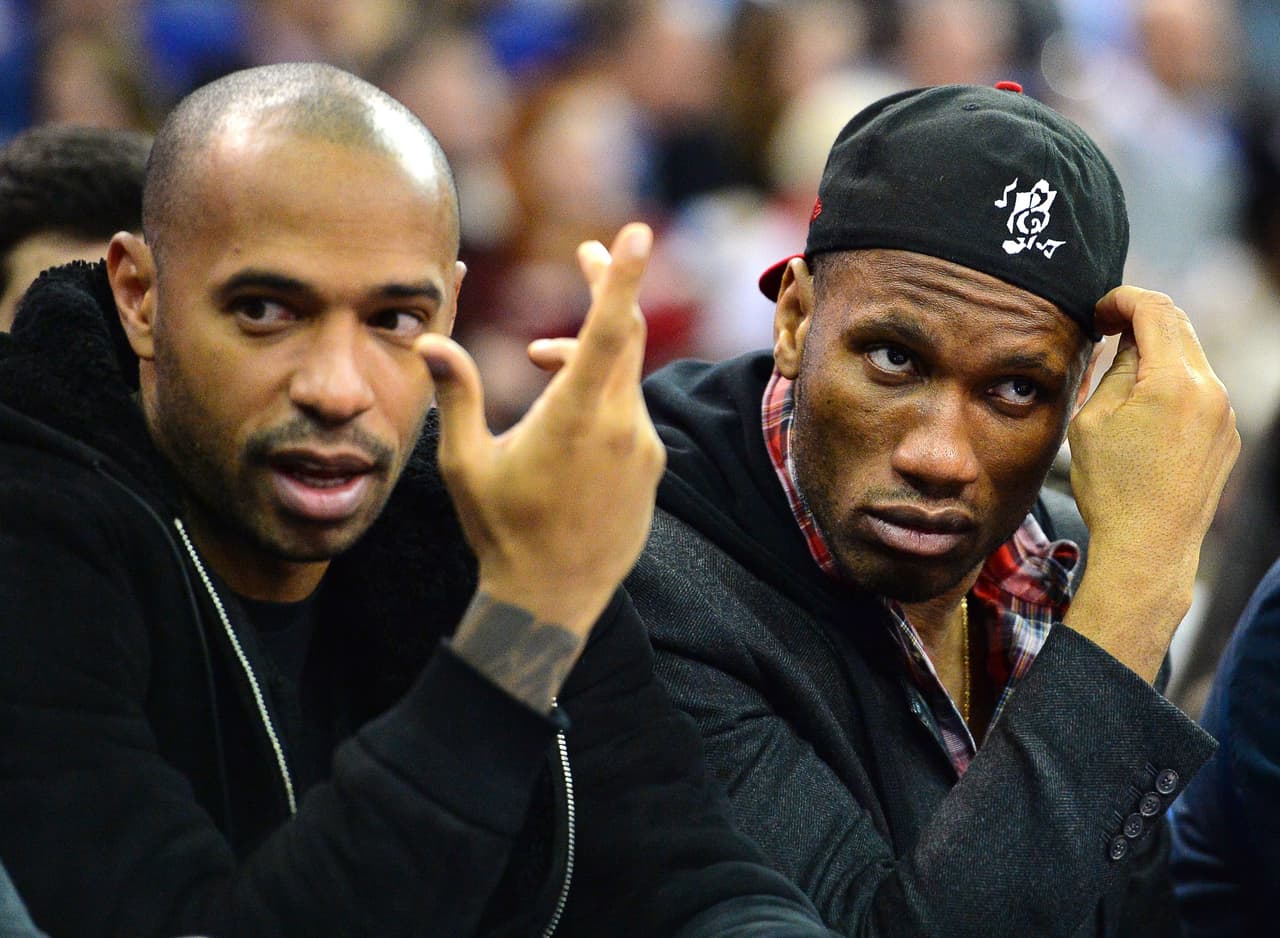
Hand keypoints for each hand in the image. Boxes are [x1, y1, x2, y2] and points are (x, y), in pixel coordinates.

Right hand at [415, 223, 664, 640]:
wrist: (552, 600)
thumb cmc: (501, 530)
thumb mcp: (466, 464)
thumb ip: (458, 395)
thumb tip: (432, 342)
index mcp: (575, 417)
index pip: (608, 330)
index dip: (620, 276)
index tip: (635, 233)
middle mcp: (620, 425)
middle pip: (625, 336)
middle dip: (606, 289)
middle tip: (585, 252)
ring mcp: (643, 447)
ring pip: (624, 375)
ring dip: (588, 354)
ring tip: (539, 358)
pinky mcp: (652, 467)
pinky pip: (631, 411)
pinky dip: (604, 394)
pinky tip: (567, 419)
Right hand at [1064, 286, 1238, 680]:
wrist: (1150, 547)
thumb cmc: (1112, 488)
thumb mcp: (1092, 420)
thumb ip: (1113, 371)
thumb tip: (1126, 343)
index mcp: (1174, 381)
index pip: (1156, 310)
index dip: (1123, 298)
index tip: (1100, 309)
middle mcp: (1211, 391)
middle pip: (1180, 328)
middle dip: (1142, 320)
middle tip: (1107, 326)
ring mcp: (1226, 414)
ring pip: (1191, 360)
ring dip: (1158, 353)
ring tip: (1121, 371)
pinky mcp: (1228, 435)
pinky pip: (1200, 392)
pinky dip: (1172, 383)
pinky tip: (1144, 408)